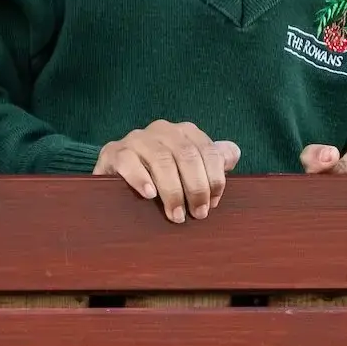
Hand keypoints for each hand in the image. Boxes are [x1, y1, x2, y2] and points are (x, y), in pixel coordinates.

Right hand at [96, 121, 238, 222]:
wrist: (117, 173)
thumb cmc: (160, 173)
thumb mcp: (187, 166)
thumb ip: (211, 159)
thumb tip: (233, 155)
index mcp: (184, 132)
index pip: (208, 151)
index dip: (214, 179)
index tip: (213, 204)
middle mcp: (162, 130)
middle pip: (187, 155)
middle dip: (196, 188)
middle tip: (198, 214)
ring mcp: (137, 139)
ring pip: (161, 159)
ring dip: (173, 191)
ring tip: (176, 215)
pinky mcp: (114, 151)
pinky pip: (129, 162)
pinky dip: (141, 178)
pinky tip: (150, 195)